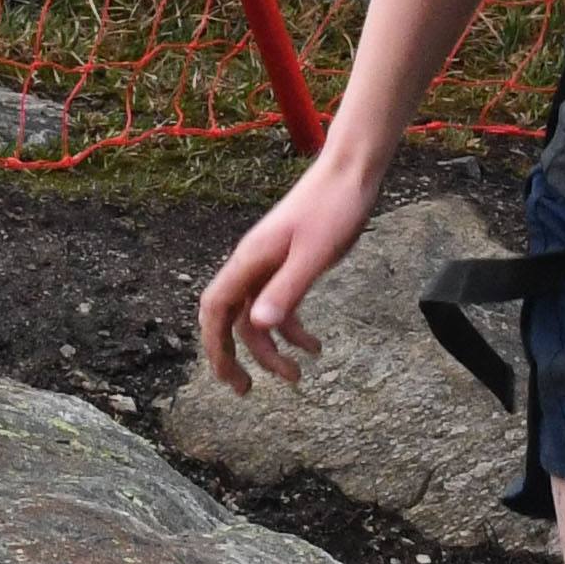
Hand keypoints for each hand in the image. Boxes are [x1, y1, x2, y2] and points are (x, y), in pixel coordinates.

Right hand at [198, 160, 383, 391]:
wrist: (351, 174)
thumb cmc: (332, 207)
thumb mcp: (313, 253)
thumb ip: (287, 289)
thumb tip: (260, 326)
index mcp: (250, 261)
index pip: (215, 308)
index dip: (213, 344)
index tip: (225, 376)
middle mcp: (253, 265)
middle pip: (230, 318)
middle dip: (234, 356)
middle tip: (246, 390)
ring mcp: (270, 265)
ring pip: (258, 316)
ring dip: (271, 348)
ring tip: (296, 378)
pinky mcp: (290, 264)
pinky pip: (281, 304)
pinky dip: (293, 329)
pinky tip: (314, 346)